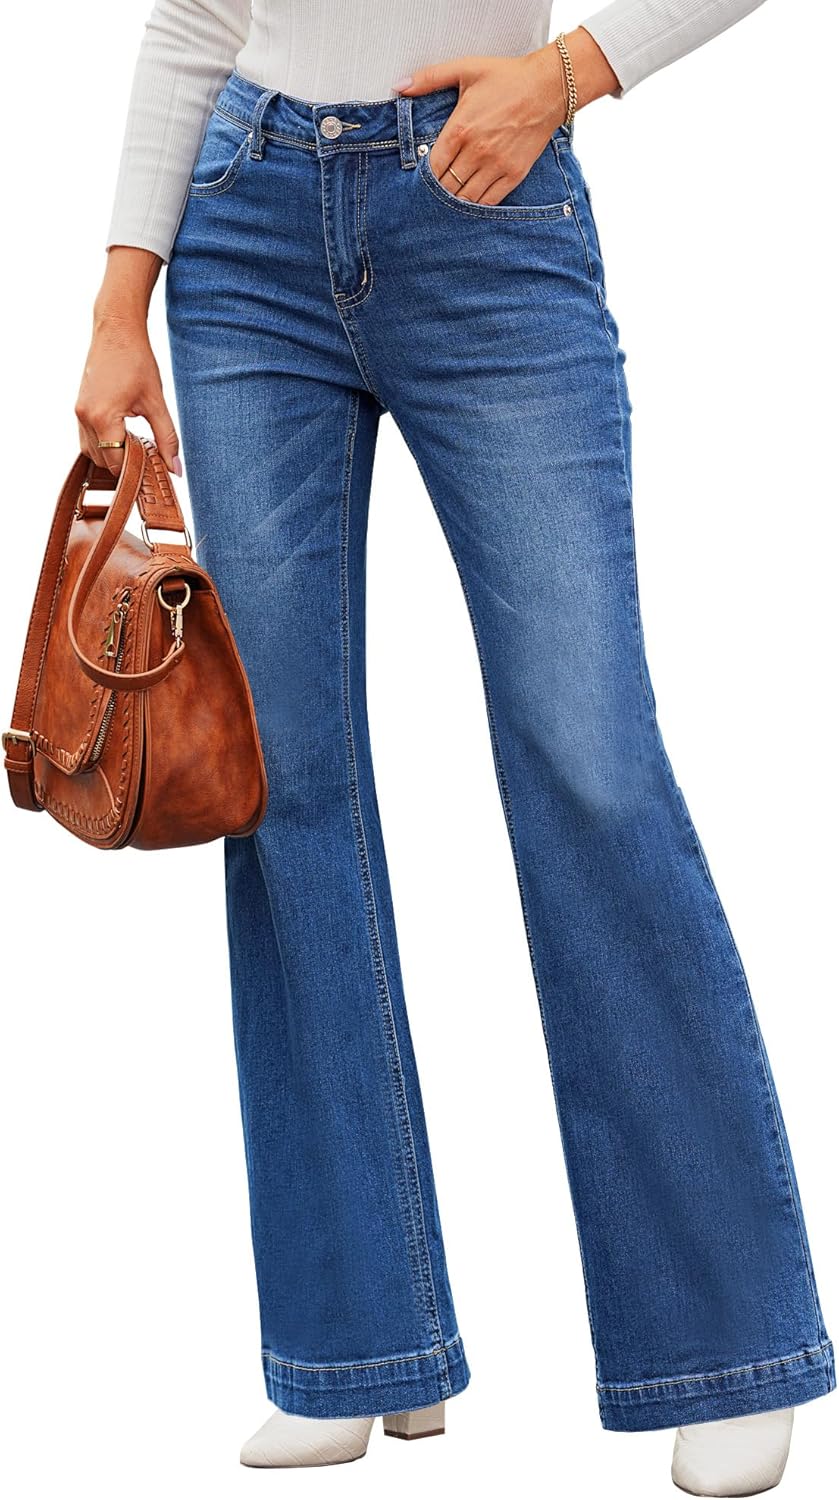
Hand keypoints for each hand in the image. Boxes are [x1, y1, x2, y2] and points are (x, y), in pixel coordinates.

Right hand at [76, 246, 180, 478]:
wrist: (116, 330)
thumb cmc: (137, 361)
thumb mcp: (157, 403)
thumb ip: (167, 439)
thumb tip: (176, 470)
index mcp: (103, 417)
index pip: (117, 463)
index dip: (136, 472)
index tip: (154, 474)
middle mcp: (85, 417)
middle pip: (104, 462)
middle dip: (125, 466)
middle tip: (150, 462)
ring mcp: (78, 413)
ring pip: (93, 453)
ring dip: (114, 456)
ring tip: (138, 448)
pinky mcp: (79, 408)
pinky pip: (88, 439)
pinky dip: (104, 445)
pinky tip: (124, 438)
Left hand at [395, 27, 618, 206]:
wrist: (548, 87)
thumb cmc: (506, 77)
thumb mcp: (465, 69)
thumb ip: (429, 78)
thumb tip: (399, 86)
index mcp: (461, 129)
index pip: (433, 167)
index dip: (424, 176)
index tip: (422, 176)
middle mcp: (478, 152)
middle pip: (447, 187)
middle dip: (437, 191)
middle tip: (432, 193)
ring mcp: (497, 166)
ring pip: (466, 198)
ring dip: (455, 201)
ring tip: (449, 199)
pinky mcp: (514, 174)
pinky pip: (489, 201)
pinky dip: (476, 205)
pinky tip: (469, 201)